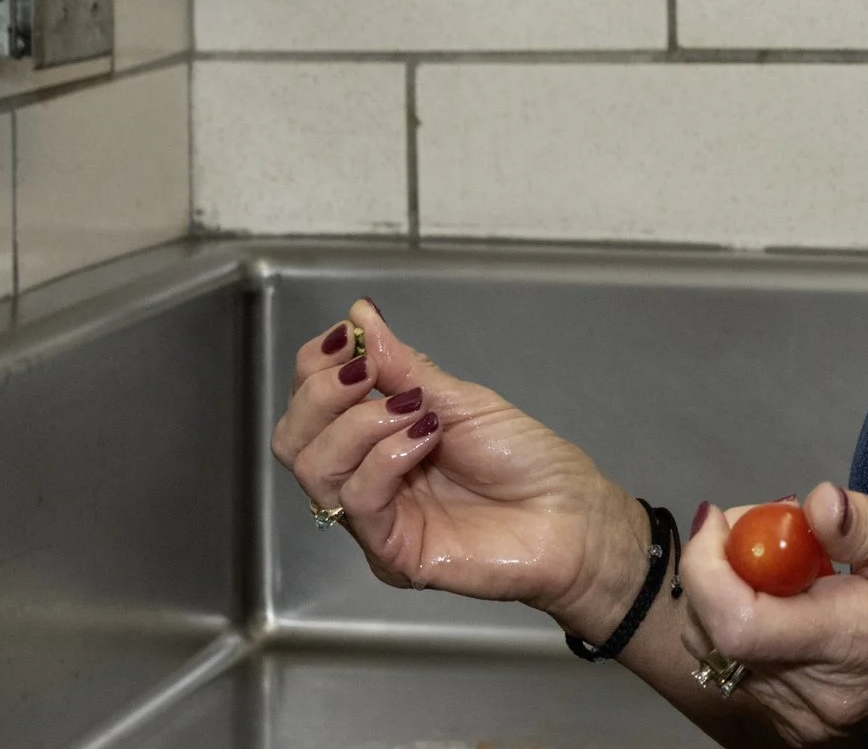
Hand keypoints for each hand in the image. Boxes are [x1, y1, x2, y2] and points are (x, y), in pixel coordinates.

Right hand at [269, 298, 647, 635]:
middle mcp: (364, 480)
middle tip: (368, 373)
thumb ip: (404, 368)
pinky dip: (385, 457)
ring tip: (415, 411)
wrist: (573, 515)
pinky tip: (424, 437)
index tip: (346, 338)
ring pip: (315, 468)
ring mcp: (374, 519)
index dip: (314, 369)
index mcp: (376, 440)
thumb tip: (360, 314)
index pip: (310, 407)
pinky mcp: (390, 551)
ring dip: (360, 423)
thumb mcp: (460, 400)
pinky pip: (358, 500)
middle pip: (294, 439)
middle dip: (320, 395)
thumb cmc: (526, 458)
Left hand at [676, 484, 867, 742]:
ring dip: (732, 597)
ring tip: (785, 553)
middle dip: (718, 571)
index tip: (723, 518)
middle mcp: (827, 690)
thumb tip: (817, 504)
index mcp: (855, 636)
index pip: (739, 623)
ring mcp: (818, 715)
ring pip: (724, 660)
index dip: (709, 569)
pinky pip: (749, 675)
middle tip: (762, 522)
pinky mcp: (815, 721)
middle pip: (717, 642)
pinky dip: (750, 626)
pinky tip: (793, 593)